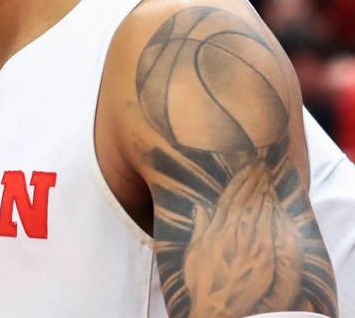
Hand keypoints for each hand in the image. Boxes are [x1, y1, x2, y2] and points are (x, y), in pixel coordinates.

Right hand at [183, 162, 302, 317]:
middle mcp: (232, 237)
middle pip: (244, 202)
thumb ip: (200, 228)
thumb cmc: (203, 284)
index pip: (228, 201)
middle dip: (252, 181)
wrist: (218, 309)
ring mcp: (249, 247)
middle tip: (259, 165)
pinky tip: (274, 201)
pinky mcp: (264, 260)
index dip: (237, 182)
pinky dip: (271, 213)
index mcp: (214, 234)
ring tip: (267, 176)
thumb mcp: (194, 254)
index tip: (244, 168)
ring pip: (257, 212)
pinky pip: (269, 230)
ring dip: (263, 192)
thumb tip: (200, 207)